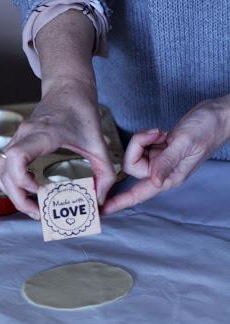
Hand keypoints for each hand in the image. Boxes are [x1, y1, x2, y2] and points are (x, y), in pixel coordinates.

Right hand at [0, 79, 116, 218]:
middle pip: (2, 171)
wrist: (68, 88)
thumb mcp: (99, 143)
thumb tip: (98, 203)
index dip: (22, 181)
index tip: (42, 192)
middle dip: (18, 198)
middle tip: (40, 212)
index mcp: (43, 134)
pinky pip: (1, 166)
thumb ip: (104, 174)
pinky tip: (31, 188)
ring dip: (11, 191)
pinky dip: (10, 182)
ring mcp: (16, 139)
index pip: (16, 157)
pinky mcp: (15, 143)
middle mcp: (23, 136)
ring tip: (33, 204)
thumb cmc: (82, 112)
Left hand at [102, 95, 229, 214]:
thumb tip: (154, 182)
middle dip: (137, 146)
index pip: (139, 193)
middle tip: (156, 134)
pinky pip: (141, 145)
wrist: (218, 114)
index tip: (104, 209)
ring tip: (161, 132)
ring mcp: (160, 160)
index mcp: (169, 177)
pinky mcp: (159, 149)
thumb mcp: (184, 143)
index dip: (121, 201)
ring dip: (143, 139)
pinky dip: (147, 136)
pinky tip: (161, 132)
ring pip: (135, 154)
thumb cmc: (207, 128)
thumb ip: (167, 161)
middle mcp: (162, 172)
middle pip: (131, 167)